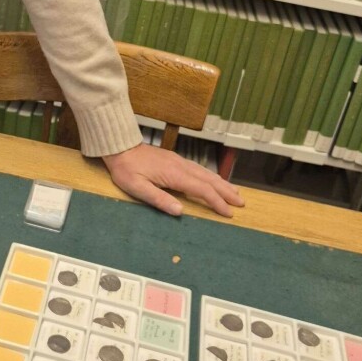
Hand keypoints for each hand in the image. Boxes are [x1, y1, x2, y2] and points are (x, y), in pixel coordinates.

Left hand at [102, 143, 243, 217]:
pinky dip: (212, 176)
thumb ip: (158, 199)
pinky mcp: (176, 159)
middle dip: (226, 192)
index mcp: (174, 174)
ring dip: (222, 183)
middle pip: (209, 180)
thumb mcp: (137, 187)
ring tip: (235, 193)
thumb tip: (180, 212)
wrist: (120, 147)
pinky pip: (199, 169)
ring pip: (206, 173)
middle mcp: (181, 166)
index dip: (217, 202)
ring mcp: (179, 161)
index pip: (202, 190)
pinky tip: (214, 180)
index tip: (229, 213)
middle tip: (241, 203)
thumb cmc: (126, 169)